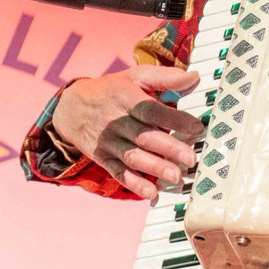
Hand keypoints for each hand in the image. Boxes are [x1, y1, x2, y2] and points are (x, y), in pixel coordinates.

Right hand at [52, 65, 203, 199]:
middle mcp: (115, 121)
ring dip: (155, 168)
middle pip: (144, 136)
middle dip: (169, 148)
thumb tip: (194, 78)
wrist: (70, 107)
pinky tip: (151, 192)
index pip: (152, 110)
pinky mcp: (102, 157)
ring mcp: (108, 141)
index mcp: (126, 98)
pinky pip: (118, 172)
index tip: (197, 127)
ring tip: (176, 176)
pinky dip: (134, 183)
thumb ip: (165, 77)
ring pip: (133, 157)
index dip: (175, 119)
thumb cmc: (112, 90)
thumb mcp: (135, 76)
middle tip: (190, 158)